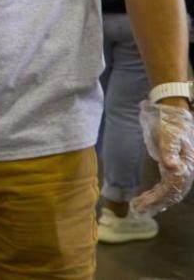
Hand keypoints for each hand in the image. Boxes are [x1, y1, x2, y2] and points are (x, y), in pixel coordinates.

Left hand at [130, 100, 193, 216]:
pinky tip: (146, 199)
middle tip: (137, 210)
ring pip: (169, 191)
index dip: (159, 197)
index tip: (144, 204)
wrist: (172, 113)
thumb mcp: (168, 134)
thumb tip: (173, 168)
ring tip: (138, 208)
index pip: (173, 186)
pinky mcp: (172, 167)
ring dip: (155, 201)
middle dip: (156, 203)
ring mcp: (179, 168)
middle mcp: (184, 169)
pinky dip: (156, 193)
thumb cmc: (169, 122)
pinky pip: (166, 185)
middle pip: (172, 193)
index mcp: (185, 163)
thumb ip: (169, 151)